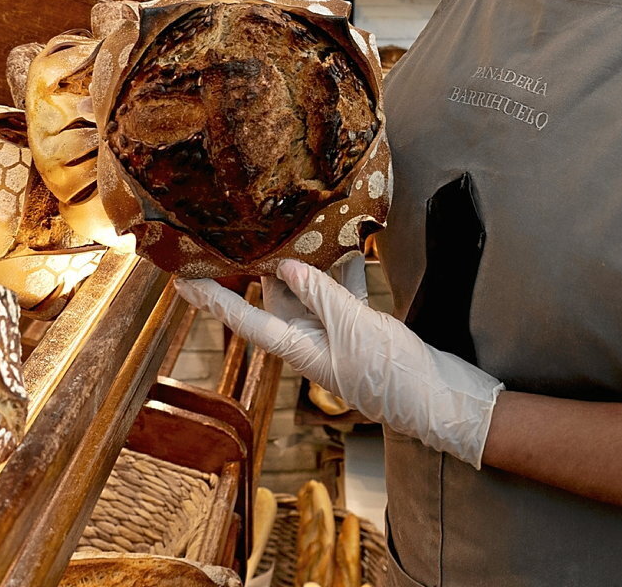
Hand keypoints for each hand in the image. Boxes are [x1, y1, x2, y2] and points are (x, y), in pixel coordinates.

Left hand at [174, 261, 503, 468]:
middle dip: (262, 263)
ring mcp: (335, 332)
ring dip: (307, 258)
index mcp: (299, 349)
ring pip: (309, 287)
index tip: (182, 280)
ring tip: (295, 223)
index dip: (213, 301)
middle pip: (275, 295)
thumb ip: (320, 295)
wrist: (439, 397)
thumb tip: (288, 265)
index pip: (246, 319)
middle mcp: (310, 339)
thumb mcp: (354, 330)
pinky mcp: (360, 324)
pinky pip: (341, 289)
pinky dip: (343, 266)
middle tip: (245, 228)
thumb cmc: (393, 375)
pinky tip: (347, 239)